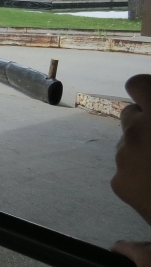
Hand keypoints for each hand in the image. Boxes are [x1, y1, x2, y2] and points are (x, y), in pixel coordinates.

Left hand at [113, 75, 150, 224]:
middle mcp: (136, 131)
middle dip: (146, 122)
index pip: (137, 84)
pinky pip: (126, 169)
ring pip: (128, 144)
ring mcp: (124, 158)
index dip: (148, 91)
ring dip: (144, 149)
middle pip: (129, 115)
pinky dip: (139, 173)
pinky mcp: (118, 182)